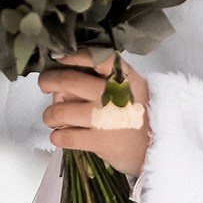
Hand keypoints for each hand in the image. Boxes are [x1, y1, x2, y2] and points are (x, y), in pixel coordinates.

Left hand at [41, 49, 150, 178]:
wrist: (157, 147)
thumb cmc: (137, 113)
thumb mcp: (131, 86)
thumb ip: (105, 76)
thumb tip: (65, 71)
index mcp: (124, 77)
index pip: (97, 57)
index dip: (73, 55)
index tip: (58, 57)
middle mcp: (114, 94)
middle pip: (69, 81)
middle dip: (49, 81)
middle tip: (44, 84)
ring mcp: (106, 118)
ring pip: (61, 111)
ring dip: (50, 114)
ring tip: (52, 117)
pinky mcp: (100, 141)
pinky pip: (66, 136)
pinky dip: (57, 136)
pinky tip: (60, 136)